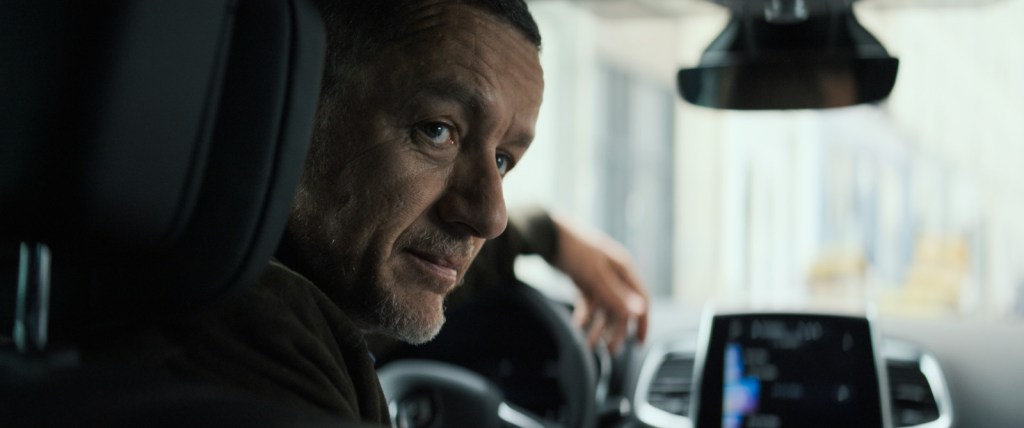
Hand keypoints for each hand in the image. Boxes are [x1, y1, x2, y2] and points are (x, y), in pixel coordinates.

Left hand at [552, 215, 648, 353]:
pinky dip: (585, 315)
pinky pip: (589, 303)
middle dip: (615, 331)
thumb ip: (617, 296)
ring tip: (589, 344)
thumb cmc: (576, 252)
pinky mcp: (584, 280)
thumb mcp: (596, 276)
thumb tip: (640, 312)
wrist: (548, 236)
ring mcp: (599, 277)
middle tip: (609, 351)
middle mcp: (615, 274)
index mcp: (625, 270)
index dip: (642, 322)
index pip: (641, 300)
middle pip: (621, 308)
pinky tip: (578, 326)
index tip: (638, 343)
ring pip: (604, 308)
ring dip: (598, 327)